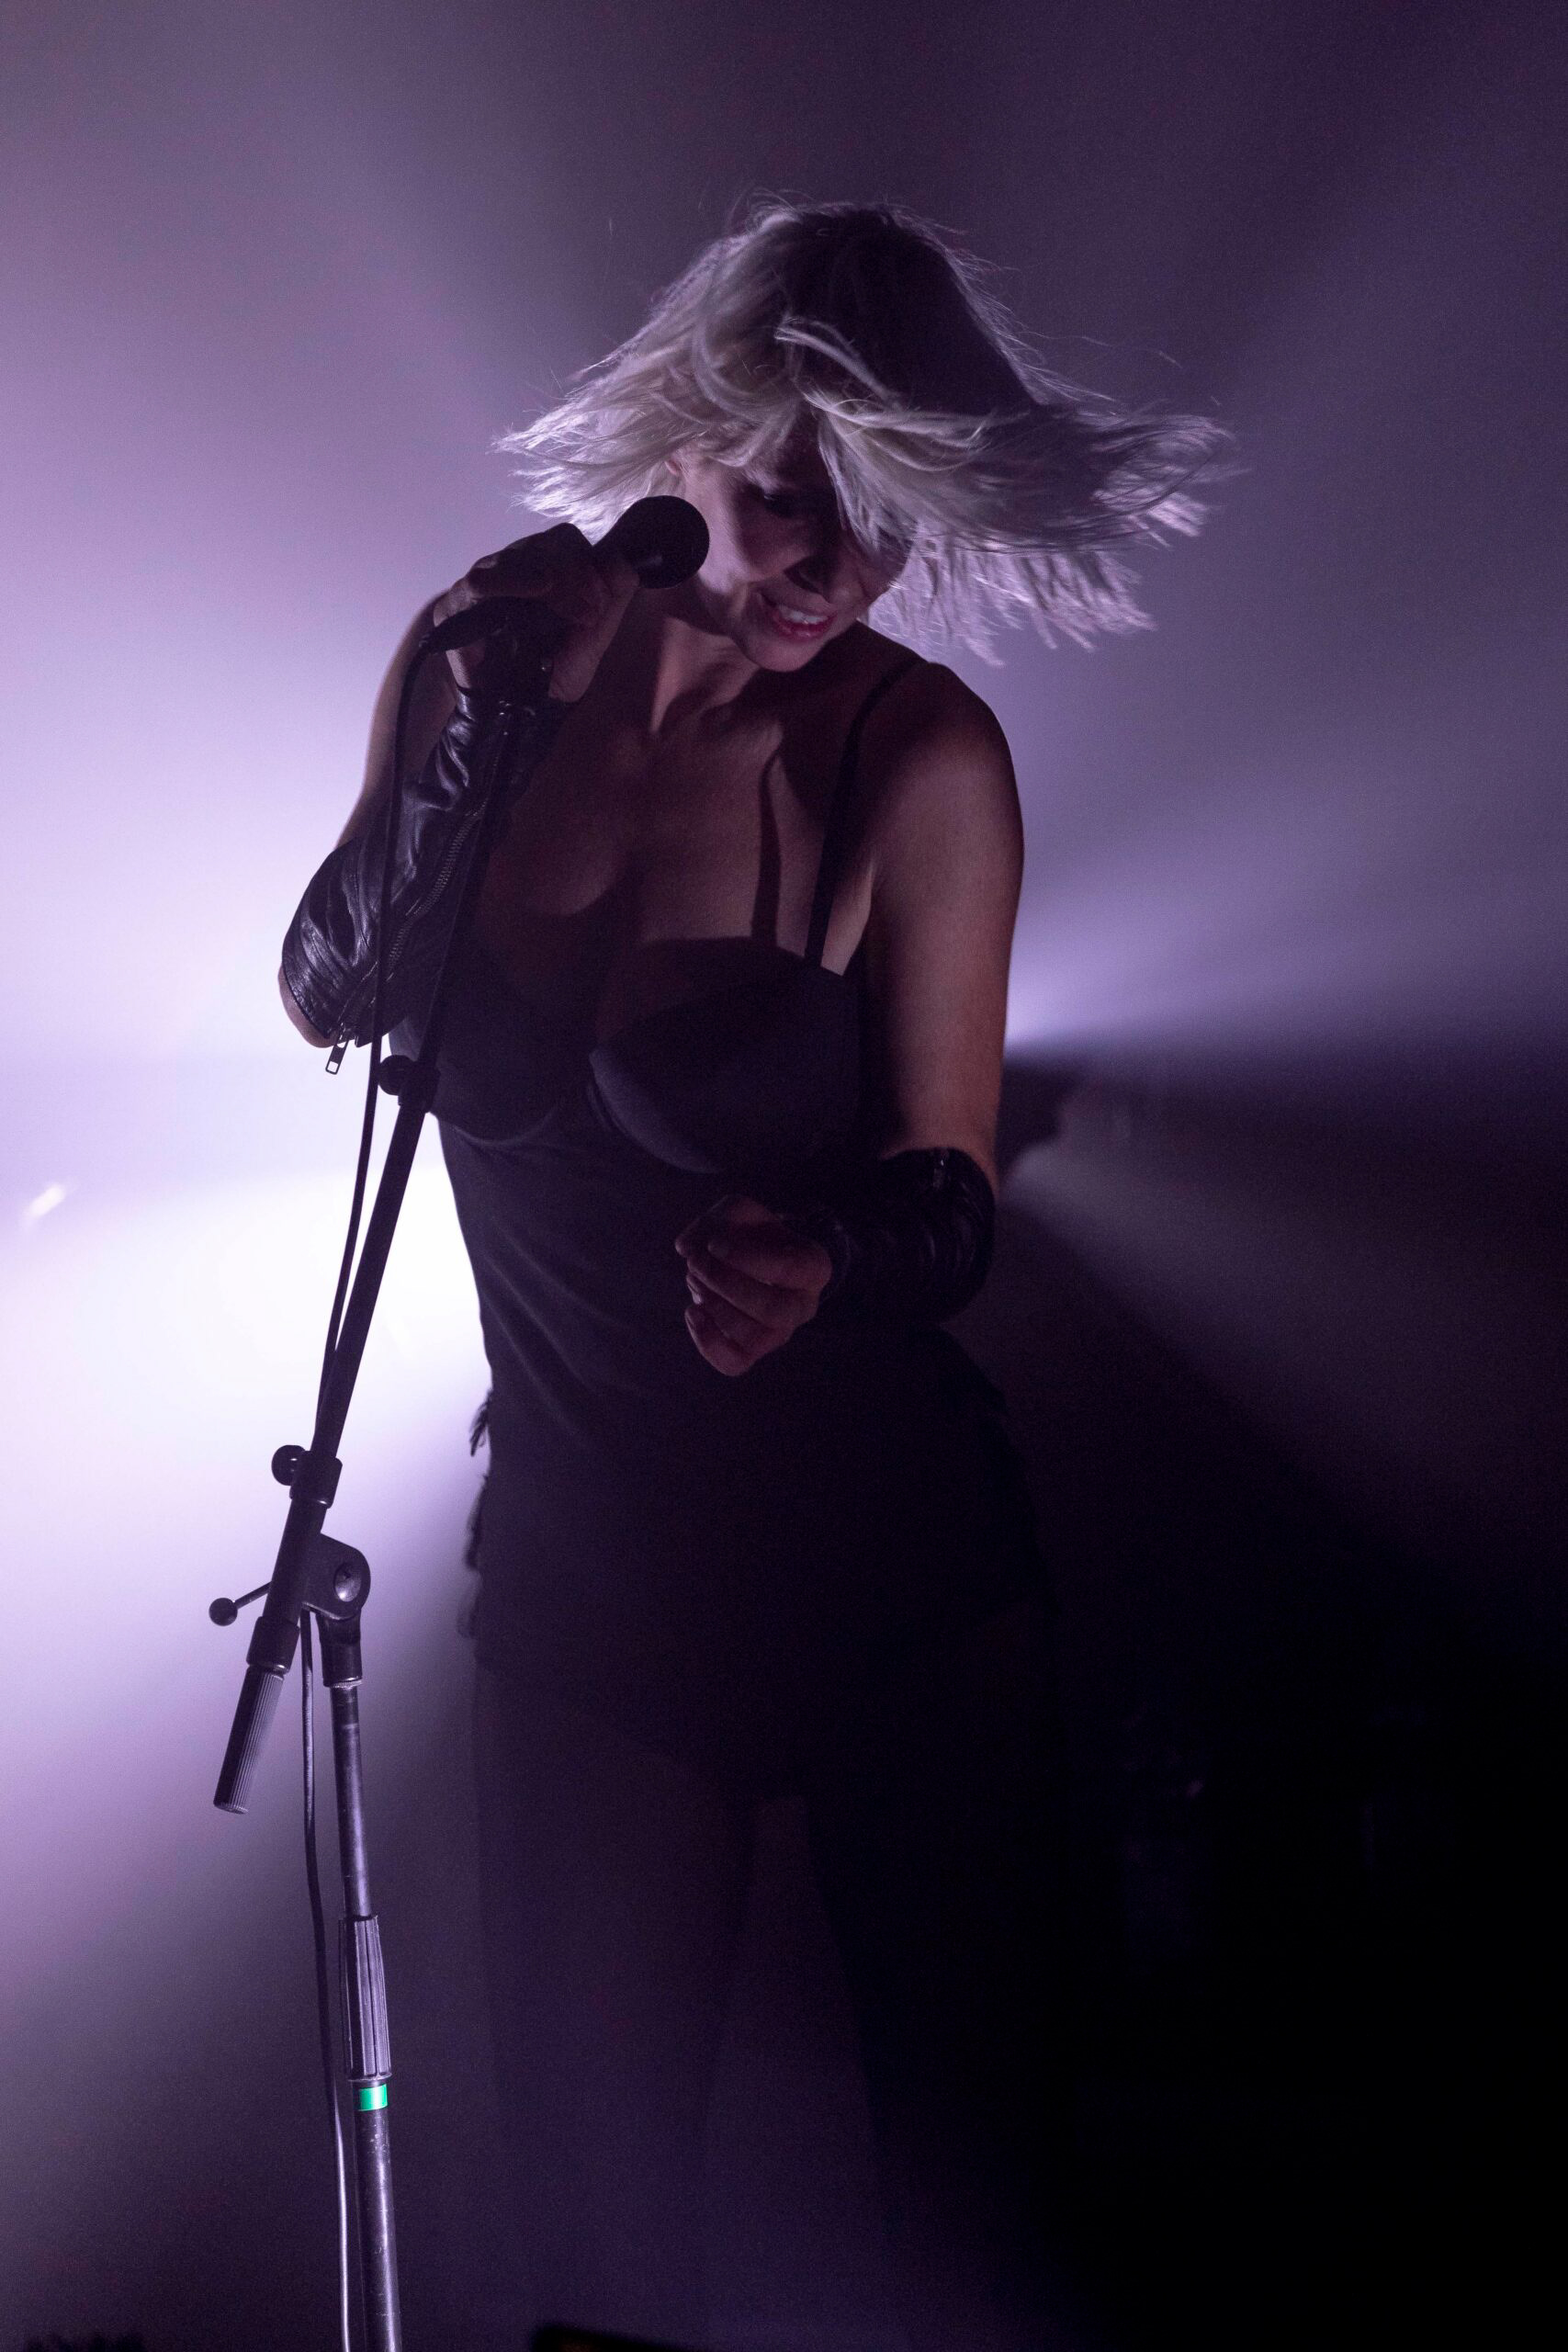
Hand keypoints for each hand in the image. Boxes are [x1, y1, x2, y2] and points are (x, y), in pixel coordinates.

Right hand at [431, 522, 638, 699]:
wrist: (525, 710)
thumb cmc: (557, 670)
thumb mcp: (595, 636)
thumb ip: (614, 597)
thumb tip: (623, 559)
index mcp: (546, 568)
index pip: (564, 541)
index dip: (585, 564)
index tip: (598, 603)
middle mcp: (514, 568)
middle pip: (542, 544)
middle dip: (570, 574)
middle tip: (585, 613)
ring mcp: (483, 582)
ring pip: (514, 558)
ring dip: (545, 577)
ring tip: (562, 606)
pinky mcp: (456, 604)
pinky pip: (477, 583)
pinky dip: (506, 582)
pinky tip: (533, 590)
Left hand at [675, 1195, 834, 1376]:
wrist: (752, 1259)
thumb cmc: (750, 1235)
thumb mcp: (741, 1212)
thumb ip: (717, 1220)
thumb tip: (687, 1248)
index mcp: (813, 1267)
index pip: (789, 1270)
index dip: (747, 1258)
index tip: (716, 1244)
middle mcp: (803, 1306)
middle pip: (775, 1310)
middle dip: (727, 1285)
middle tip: (698, 1263)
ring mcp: (779, 1333)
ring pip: (755, 1338)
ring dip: (715, 1307)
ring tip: (696, 1280)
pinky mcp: (751, 1351)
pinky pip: (735, 1364)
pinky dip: (708, 1342)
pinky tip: (693, 1312)